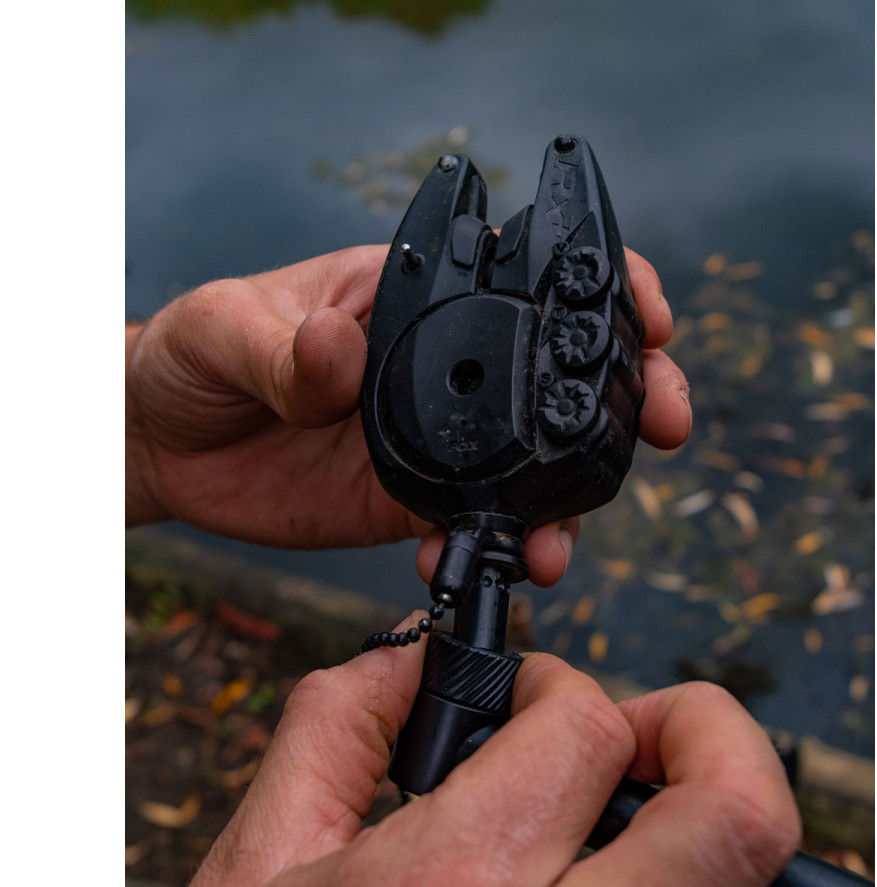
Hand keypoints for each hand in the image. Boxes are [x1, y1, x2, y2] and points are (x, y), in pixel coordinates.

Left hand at [125, 246, 690, 585]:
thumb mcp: (229, 328)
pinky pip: (470, 527)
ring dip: (566, 503)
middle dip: (626, 399)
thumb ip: (287, 346)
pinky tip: (481, 567)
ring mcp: (436, 441)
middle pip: (557, 378)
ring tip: (556, 541)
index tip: (652, 318)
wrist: (165, 443)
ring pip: (531, 466)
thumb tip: (341, 350)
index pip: (528, 281)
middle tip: (662, 422)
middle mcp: (444, 371)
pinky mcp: (409, 503)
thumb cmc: (196, 355)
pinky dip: (490, 550)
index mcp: (416, 299)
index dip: (604, 292)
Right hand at [126, 619, 850, 886]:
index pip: (587, 730)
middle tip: (649, 738)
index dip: (561, 684)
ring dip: (764, 876)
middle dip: (713, 733)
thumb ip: (342, 725)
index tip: (530, 702)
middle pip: (737, 821)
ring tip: (682, 843)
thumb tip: (415, 660)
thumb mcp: (258, 862)